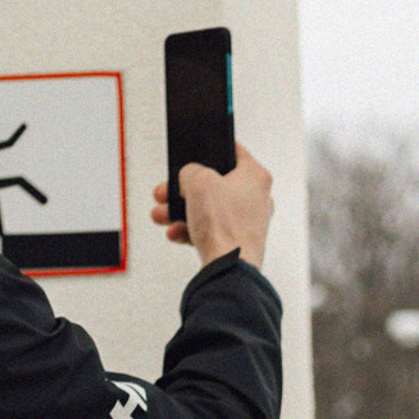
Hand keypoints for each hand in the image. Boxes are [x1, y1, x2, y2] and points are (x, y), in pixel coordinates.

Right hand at [152, 140, 272, 270]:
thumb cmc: (225, 226)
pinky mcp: (236, 243)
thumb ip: (191, 171)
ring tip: (162, 214)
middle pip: (214, 185)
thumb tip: (188, 178)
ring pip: (208, 209)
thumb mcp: (198, 181)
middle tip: (166, 191)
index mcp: (256, 177)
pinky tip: (176, 232)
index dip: (210, 149)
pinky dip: (190, 230)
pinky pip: (209, 230)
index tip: (196, 151)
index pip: (233, 151)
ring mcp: (247, 223)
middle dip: (183, 189)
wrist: (228, 269)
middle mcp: (256, 199)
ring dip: (181, 211)